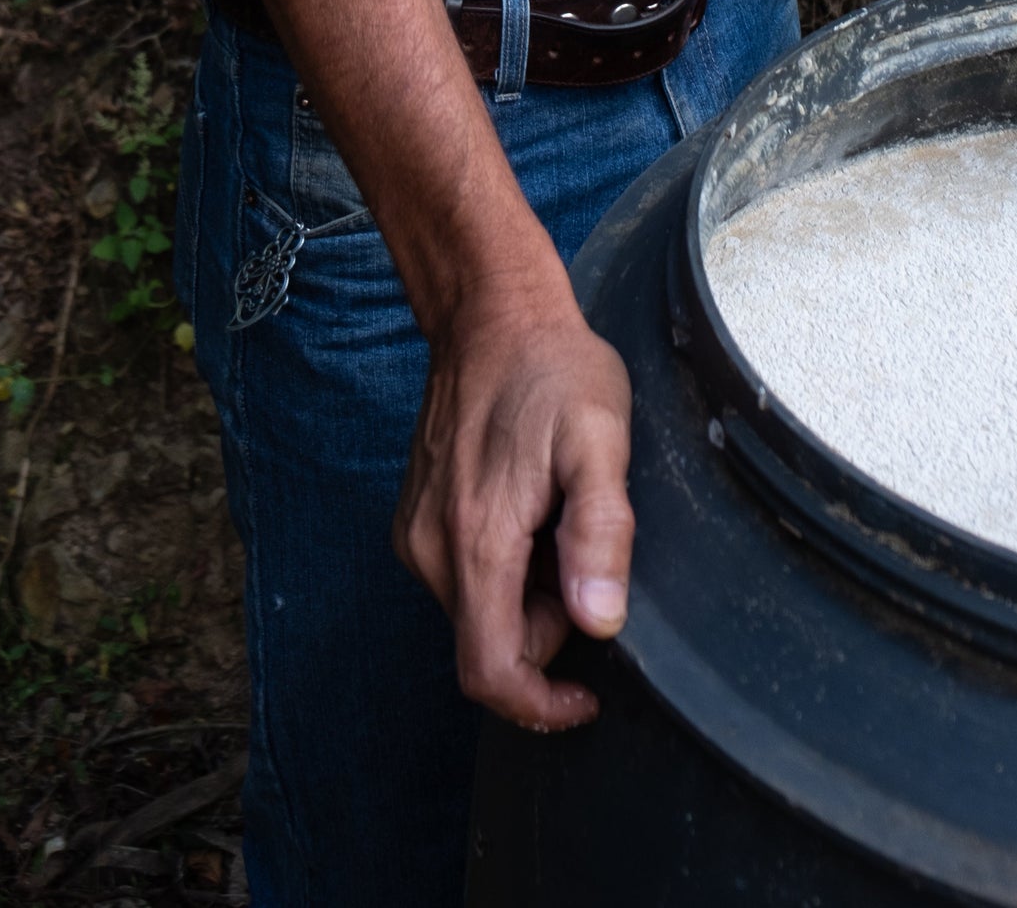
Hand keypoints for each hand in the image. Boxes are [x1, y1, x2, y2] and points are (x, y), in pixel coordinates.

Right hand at [394, 268, 635, 730]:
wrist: (490, 310)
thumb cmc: (552, 369)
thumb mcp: (599, 440)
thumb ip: (600, 532)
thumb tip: (598, 621)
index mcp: (476, 542)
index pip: (491, 674)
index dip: (541, 705)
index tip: (588, 694)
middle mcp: (431, 549)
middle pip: (492, 644)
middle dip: (548, 623)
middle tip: (585, 547)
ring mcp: (417, 532)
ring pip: (479, 609)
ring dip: (528, 589)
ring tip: (559, 512)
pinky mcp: (417, 516)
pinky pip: (463, 573)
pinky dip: (503, 561)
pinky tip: (530, 501)